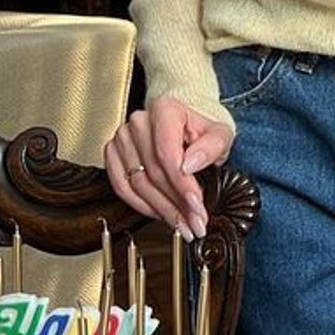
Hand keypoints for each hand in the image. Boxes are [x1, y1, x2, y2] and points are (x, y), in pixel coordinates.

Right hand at [105, 98, 231, 239]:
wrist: (185, 127)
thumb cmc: (201, 131)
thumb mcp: (220, 135)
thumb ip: (212, 146)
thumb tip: (190, 165)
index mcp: (165, 111)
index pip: (168, 155)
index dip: (182, 185)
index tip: (196, 205)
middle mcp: (139, 122)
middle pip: (153, 173)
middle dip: (177, 204)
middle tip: (194, 222)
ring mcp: (123, 138)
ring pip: (138, 184)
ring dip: (161, 209)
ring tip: (182, 223)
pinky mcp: (113, 154)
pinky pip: (122, 187)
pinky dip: (142, 206)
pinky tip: (161, 214)